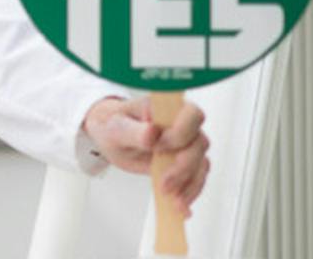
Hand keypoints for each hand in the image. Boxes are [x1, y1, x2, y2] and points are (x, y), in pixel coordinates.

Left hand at [81, 95, 210, 216]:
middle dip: (184, 167)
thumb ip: (134, 131)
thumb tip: (152, 132)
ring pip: (201, 164)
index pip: (192, 115)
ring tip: (172, 199)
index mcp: (167, 107)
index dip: (181, 133)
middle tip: (164, 183)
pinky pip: (196, 179)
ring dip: (189, 184)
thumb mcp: (117, 128)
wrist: (111, 137)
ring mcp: (186, 145)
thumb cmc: (114, 124)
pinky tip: (180, 206)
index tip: (158, 147)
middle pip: (200, 144)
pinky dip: (189, 193)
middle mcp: (182, 124)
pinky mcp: (184, 163)